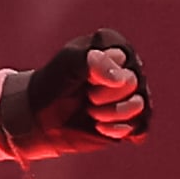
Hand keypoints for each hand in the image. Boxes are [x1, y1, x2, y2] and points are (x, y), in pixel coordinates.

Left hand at [0, 27, 152, 159]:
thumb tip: (121, 77)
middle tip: (86, 96)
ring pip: (139, 106)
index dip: (99, 70)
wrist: (39, 117)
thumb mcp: (65, 65)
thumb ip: (91, 61)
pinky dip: (118, 130)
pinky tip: (100, 127)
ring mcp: (132, 96)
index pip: (122, 56)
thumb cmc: (52, 85)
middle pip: (133, 82)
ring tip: (90, 111)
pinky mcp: (131, 121)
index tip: (81, 75)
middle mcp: (128, 69)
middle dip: (104, 93)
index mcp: (113, 47)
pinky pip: (140, 127)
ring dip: (110, 113)